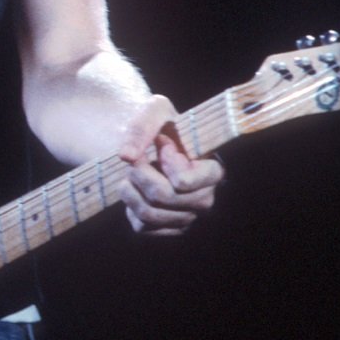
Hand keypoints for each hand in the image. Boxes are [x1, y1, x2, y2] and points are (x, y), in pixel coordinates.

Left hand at [117, 94, 223, 235]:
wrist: (151, 141)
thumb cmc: (161, 124)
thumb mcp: (156, 110)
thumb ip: (143, 126)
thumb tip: (126, 156)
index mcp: (212, 171)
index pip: (183, 181)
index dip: (165, 161)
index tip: (162, 142)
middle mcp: (204, 199)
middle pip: (163, 196)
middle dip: (140, 172)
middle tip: (137, 157)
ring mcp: (186, 217)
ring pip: (149, 213)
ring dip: (130, 188)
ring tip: (133, 171)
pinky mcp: (167, 228)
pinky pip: (141, 225)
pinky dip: (129, 204)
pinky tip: (135, 188)